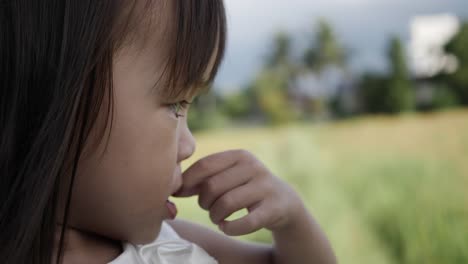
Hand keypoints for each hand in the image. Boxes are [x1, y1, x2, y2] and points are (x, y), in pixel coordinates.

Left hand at [173, 149, 304, 235]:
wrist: (284, 202)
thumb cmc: (245, 188)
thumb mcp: (228, 176)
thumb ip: (202, 179)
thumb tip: (174, 188)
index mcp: (239, 155)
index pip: (204, 166)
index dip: (188, 182)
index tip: (181, 194)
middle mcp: (254, 167)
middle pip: (212, 187)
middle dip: (204, 202)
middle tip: (208, 208)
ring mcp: (265, 187)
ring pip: (226, 204)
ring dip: (215, 216)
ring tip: (217, 218)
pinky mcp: (273, 208)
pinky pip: (244, 223)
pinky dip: (230, 228)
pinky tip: (227, 227)